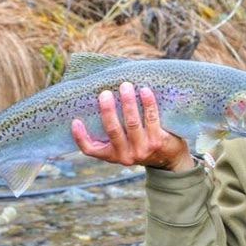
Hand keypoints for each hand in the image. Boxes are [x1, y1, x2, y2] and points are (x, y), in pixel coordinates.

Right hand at [71, 82, 194, 171]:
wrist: (170, 159)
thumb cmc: (141, 144)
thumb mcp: (124, 146)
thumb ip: (112, 131)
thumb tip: (98, 99)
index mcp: (112, 155)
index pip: (90, 150)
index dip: (80, 138)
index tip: (75, 121)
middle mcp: (126, 155)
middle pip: (113, 131)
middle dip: (108, 110)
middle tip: (105, 93)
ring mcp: (143, 149)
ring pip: (132, 123)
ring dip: (128, 103)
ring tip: (126, 86)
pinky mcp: (159, 141)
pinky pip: (152, 119)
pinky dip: (148, 103)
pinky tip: (145, 91)